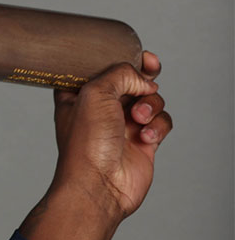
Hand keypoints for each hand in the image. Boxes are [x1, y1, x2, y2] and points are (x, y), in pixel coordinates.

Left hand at [50, 51, 172, 220]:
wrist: (99, 184)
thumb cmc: (86, 142)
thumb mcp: (95, 92)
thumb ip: (121, 73)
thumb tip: (144, 80)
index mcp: (79, 94)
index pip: (100, 67)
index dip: (119, 58)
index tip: (137, 54)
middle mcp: (101, 108)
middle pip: (130, 80)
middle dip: (143, 75)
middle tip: (151, 68)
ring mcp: (122, 124)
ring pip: (150, 99)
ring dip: (150, 104)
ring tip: (137, 118)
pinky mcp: (143, 141)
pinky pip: (161, 122)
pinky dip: (158, 125)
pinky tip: (146, 137)